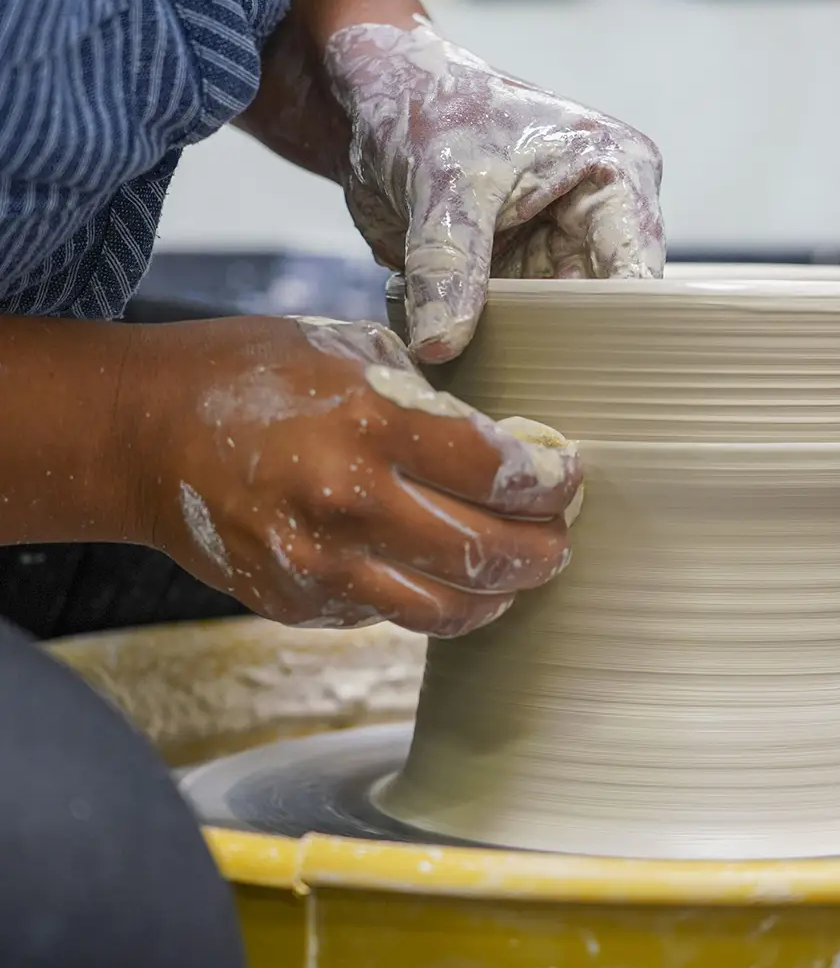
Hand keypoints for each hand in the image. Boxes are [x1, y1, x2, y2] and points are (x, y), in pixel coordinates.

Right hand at [146, 316, 580, 634]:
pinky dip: (434, 602)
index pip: (497, 469)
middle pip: (486, 552)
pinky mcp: (297, 604)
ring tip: (519, 572)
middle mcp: (347, 502)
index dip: (550, 480)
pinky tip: (447, 577)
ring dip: (501, 594)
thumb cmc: (250, 376)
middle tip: (560, 535)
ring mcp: (318, 566)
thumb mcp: (349, 350)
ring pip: (448, 609)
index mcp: (368, 421)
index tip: (567, 477)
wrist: (145, 433)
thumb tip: (502, 445)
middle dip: (544, 549)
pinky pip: (390, 617)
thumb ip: (428, 400)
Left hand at [324, 17, 665, 362]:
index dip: (616, 325)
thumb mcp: (447, 183)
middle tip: (535, 394)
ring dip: (525, 354)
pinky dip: (489, 347)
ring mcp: (554, 254)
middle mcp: (596, 222)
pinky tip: (472, 372)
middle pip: (601, 308)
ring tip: (501, 389)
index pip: (636, 270)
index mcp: (616, 179)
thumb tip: (440, 346)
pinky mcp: (513, 277)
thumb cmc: (430, 107)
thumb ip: (449, 264)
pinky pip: (512, 327)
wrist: (375, 102)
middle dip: (566, 347)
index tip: (587, 373)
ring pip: (555, 327)